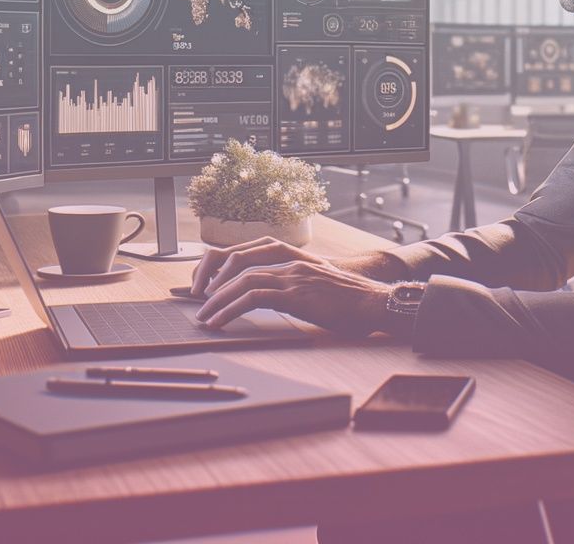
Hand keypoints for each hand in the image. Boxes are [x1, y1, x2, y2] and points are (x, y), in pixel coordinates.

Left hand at [190, 238, 393, 335]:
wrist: (376, 303)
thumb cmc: (352, 301)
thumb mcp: (320, 286)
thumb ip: (298, 285)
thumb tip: (275, 297)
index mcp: (295, 257)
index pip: (249, 250)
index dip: (224, 263)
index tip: (208, 282)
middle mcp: (291, 262)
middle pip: (238, 259)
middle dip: (212, 278)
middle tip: (197, 299)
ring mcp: (293, 276)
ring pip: (242, 280)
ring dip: (216, 299)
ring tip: (203, 317)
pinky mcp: (295, 295)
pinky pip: (253, 298)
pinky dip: (230, 309)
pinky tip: (219, 322)